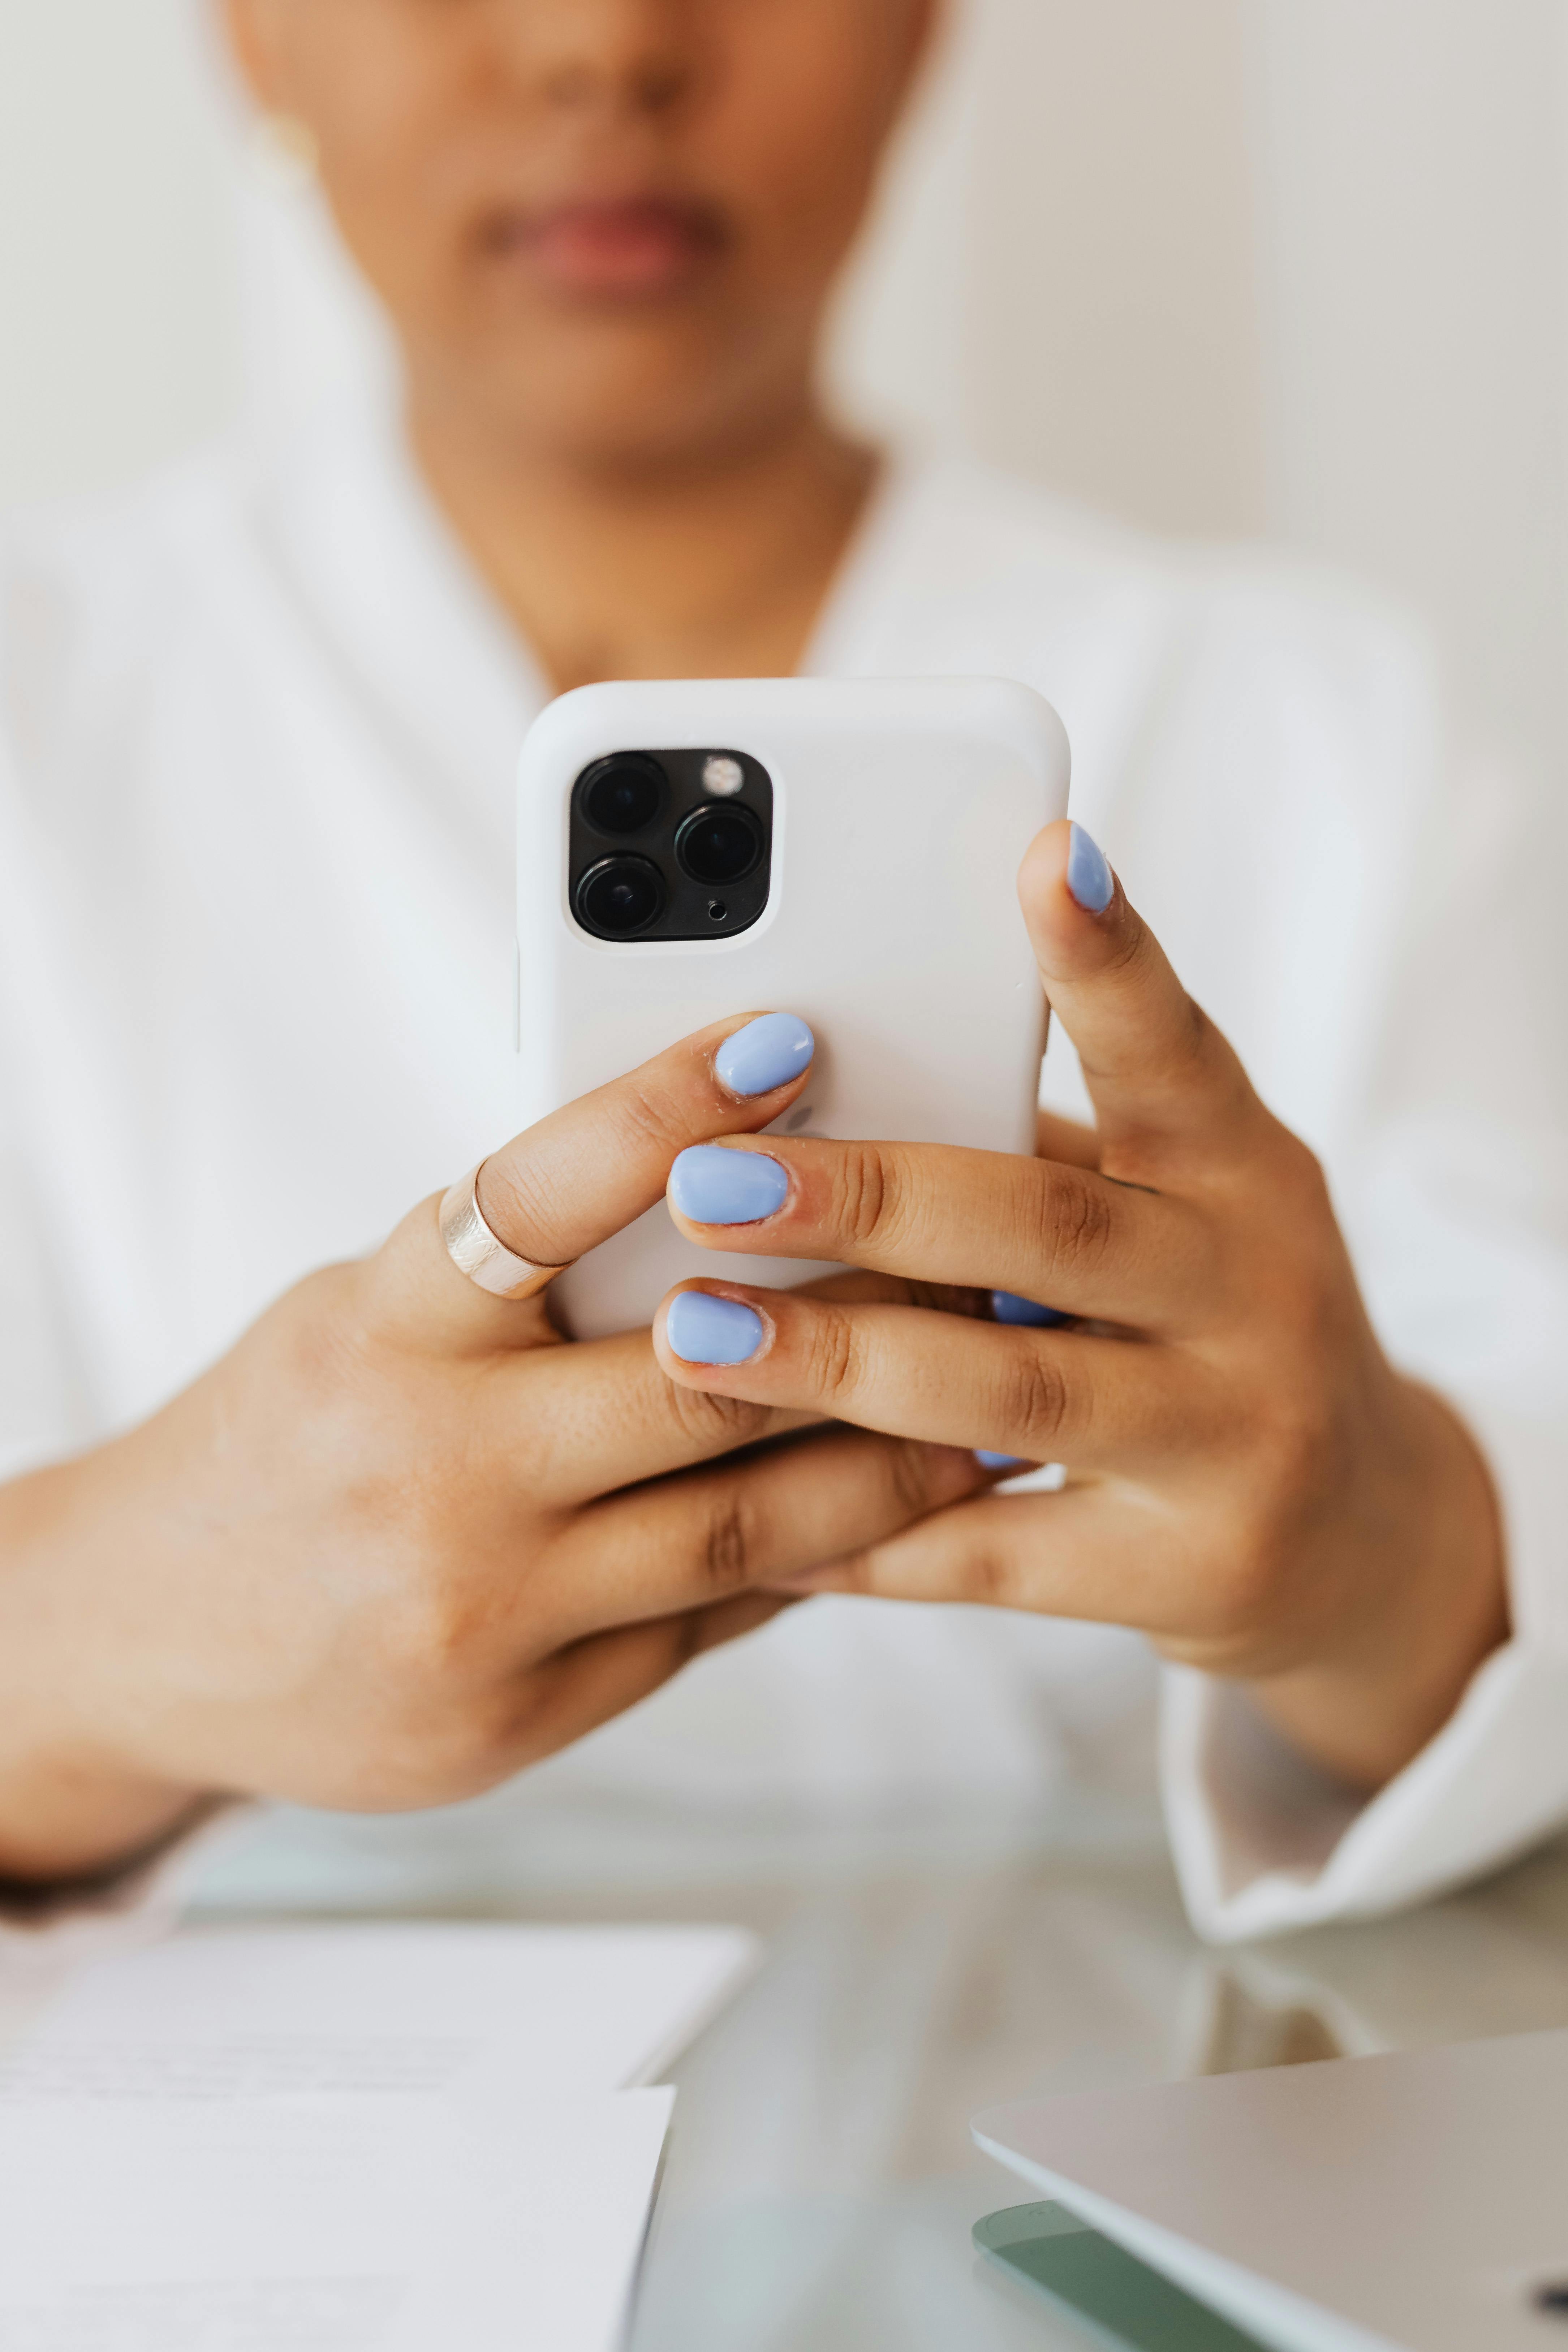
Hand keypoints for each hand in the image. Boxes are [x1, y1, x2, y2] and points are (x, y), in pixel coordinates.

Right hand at [0, 1016, 982, 1882]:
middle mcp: (433, 1470)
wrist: (140, 1639)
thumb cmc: (284, 1436)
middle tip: (983, 1254)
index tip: (785, 1039)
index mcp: (381, 1333)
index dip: (666, 1111)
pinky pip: (710, 1624)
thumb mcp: (366, 1318)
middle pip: (698, 1379)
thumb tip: (720, 1205)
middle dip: (862, 1317)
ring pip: (744, 1528)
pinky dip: (813, 1561)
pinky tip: (899, 1511)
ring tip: (993, 1395)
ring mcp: (484, 1611)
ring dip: (891, 1460)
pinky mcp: (524, 1716)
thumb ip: (516, 1281)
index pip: (535, 1197)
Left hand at [651, 824, 1508, 1791]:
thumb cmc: (1214, 1327)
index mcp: (1244, 1172)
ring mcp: (1235, 1437)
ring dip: (835, 1362)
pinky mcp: (1189, 1572)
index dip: (1111, 956)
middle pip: (1050, 1226)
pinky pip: (996, 1554)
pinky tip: (754, 1519)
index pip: (1175, 1048)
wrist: (1363, 1538)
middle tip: (707, 1177)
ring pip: (1012, 1388)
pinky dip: (868, 1536)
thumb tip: (819, 1089)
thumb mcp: (1176, 1215)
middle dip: (866, 1196)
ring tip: (690, 1333)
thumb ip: (1037, 1158)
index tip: (1044, 854)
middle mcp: (1258, 1291)